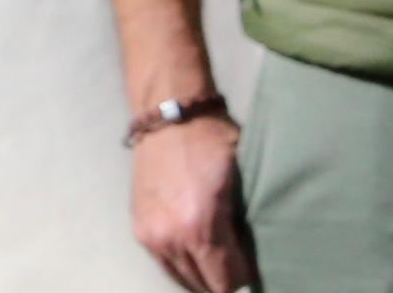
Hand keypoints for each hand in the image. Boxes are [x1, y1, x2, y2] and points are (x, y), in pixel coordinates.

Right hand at [129, 114, 251, 292]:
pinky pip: (164, 264)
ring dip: (201, 276)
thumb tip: (254, 257)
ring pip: (181, 278)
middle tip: (236, 268)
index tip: (253, 271)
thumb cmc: (212, 142)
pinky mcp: (138, 228)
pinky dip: (181, 265)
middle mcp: (170, 238)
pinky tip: (195, 257)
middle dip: (222, 280)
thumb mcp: (240, 184)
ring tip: (217, 265)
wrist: (168, 116)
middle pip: (203, 285)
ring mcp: (150, 235)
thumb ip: (243, 227)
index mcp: (199, 228)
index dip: (243, 281)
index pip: (226, 281)